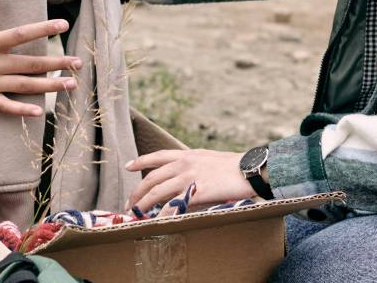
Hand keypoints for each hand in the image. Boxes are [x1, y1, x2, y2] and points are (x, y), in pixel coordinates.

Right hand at [0, 0, 79, 116]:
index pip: (22, 34)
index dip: (44, 29)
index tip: (63, 25)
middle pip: (31, 63)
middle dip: (57, 63)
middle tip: (78, 63)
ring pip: (25, 86)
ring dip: (49, 86)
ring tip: (70, 85)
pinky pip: (5, 106)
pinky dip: (22, 110)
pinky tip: (39, 111)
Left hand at [125, 149, 252, 211]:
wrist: (249, 169)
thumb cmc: (233, 166)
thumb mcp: (208, 160)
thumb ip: (193, 167)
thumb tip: (183, 178)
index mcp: (187, 155)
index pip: (158, 156)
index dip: (141, 161)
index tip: (128, 167)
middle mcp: (184, 164)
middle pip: (152, 178)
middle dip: (137, 192)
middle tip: (130, 203)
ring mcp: (188, 178)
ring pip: (157, 192)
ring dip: (144, 204)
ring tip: (136, 214)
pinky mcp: (196, 193)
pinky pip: (173, 205)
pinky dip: (162, 214)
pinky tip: (157, 221)